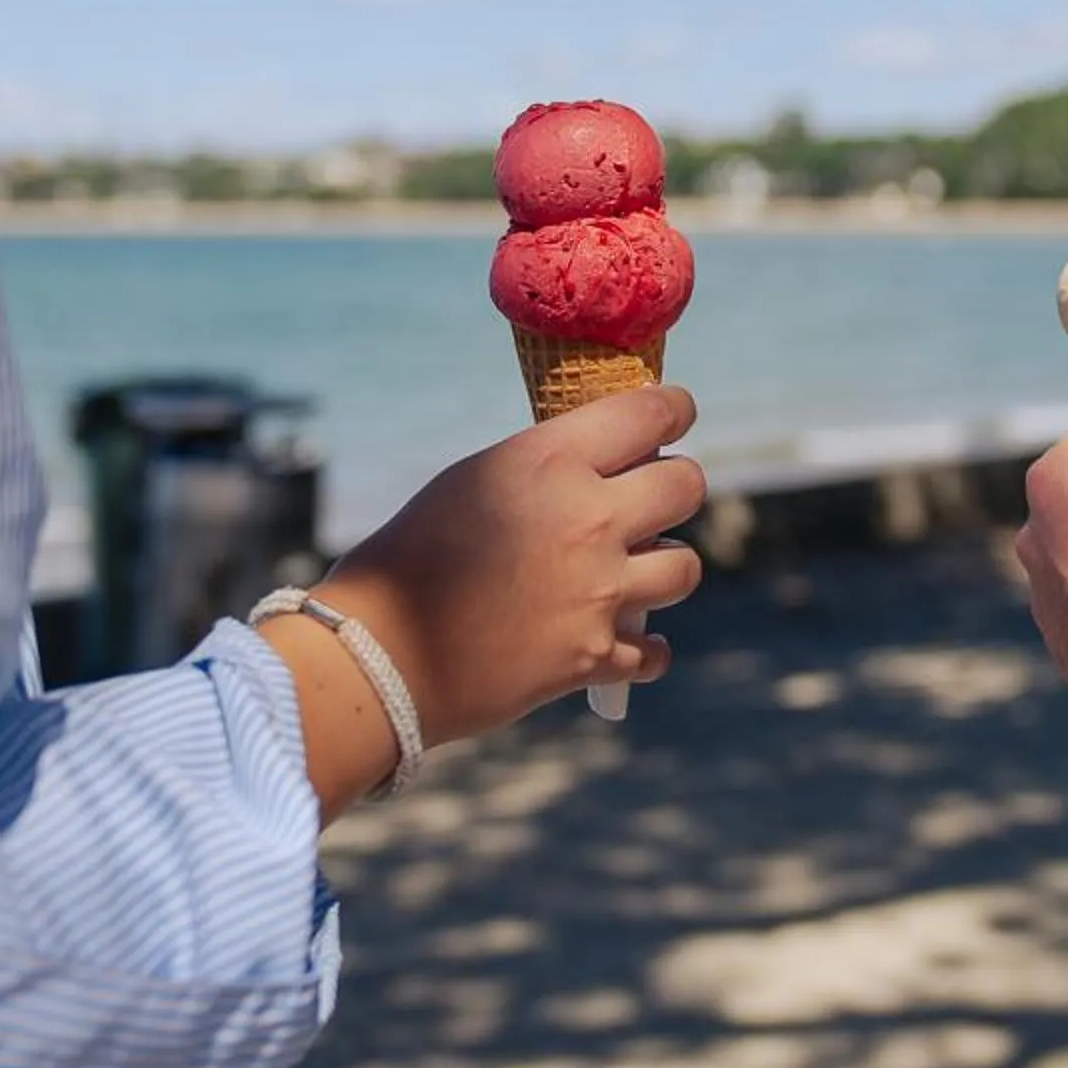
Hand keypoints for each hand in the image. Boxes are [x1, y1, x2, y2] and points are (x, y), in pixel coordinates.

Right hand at [307, 385, 707, 750]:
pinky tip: (624, 638)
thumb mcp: (475, 479)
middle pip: (687, 486)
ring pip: (685, 567)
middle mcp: (588, 520)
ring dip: (663, 567)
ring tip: (633, 572)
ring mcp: (599, 592)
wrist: (380, 655)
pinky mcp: (595, 656)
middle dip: (674, 487)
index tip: (676, 415)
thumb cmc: (412, 556)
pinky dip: (643, 647)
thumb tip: (609, 463)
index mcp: (551, 462)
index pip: (652, 414)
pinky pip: (656, 649)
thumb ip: (548, 466)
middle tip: (651, 498)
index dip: (674, 410)